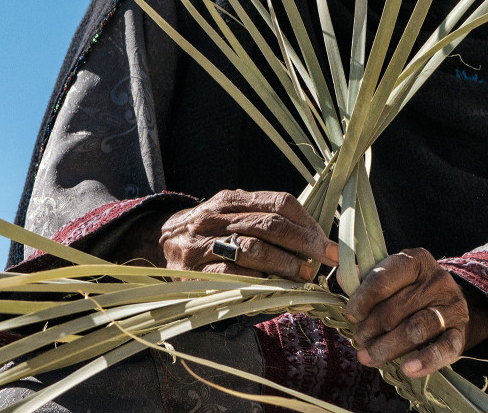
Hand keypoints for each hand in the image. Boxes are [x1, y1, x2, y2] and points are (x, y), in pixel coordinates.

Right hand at [158, 189, 338, 281]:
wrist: (158, 245)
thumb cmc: (208, 233)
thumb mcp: (232, 216)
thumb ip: (264, 221)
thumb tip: (312, 239)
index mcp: (232, 200)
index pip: (278, 203)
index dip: (307, 223)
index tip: (329, 242)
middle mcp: (217, 216)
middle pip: (270, 224)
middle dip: (305, 243)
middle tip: (328, 259)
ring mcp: (203, 243)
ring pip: (253, 248)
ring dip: (285, 263)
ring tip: (304, 275)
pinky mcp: (195, 272)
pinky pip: (233, 274)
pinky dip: (258, 280)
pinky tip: (275, 287)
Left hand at [345, 248, 471, 377]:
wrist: (449, 304)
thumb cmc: (411, 290)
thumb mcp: (391, 277)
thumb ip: (366, 278)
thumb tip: (342, 276)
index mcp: (416, 261)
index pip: (384, 279)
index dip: (363, 300)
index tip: (352, 315)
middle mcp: (437, 280)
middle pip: (396, 309)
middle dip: (371, 328)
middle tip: (359, 338)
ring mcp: (452, 306)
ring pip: (415, 330)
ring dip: (387, 347)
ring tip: (368, 356)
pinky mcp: (460, 332)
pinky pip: (444, 349)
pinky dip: (425, 360)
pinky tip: (407, 369)